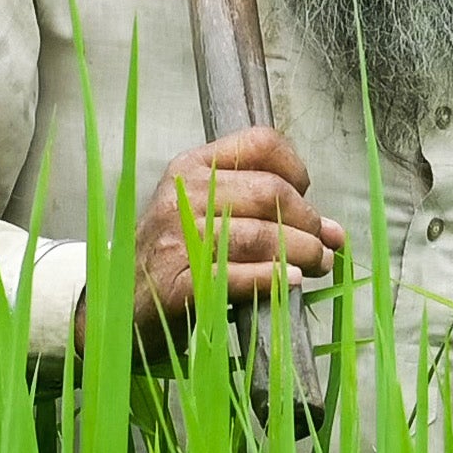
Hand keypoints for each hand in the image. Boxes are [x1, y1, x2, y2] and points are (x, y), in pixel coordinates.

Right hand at [111, 130, 339, 337]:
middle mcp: (182, 195)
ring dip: (303, 252)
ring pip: (261, 236)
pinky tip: (291, 282)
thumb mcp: (203, 217)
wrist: (119, 310)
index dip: (297, 169)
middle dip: (310, 221)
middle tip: (326, 246)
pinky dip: (273, 279)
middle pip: (270, 192)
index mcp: (191, 168)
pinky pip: (239, 276)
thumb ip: (261, 213)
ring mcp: (177, 239)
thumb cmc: (171, 260)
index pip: (261, 143)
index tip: (308, 198)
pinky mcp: (178, 283)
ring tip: (318, 266)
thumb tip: (333, 231)